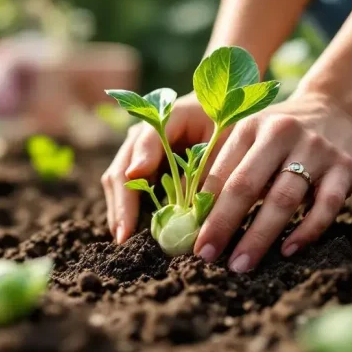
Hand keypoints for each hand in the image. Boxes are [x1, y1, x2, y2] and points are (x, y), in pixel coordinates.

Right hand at [101, 93, 217, 243]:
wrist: (231, 122)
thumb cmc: (233, 133)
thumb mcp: (227, 146)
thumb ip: (206, 171)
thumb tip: (181, 210)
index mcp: (173, 114)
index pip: (151, 135)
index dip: (144, 154)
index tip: (137, 174)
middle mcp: (147, 130)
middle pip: (124, 163)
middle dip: (123, 200)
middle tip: (124, 233)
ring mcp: (139, 148)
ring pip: (118, 178)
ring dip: (120, 208)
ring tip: (124, 238)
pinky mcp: (139, 165)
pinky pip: (126, 187)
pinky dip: (127, 209)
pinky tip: (130, 231)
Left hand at [102, 91, 351, 271]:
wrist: (335, 107)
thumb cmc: (278, 133)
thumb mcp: (248, 137)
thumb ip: (221, 167)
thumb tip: (186, 211)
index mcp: (250, 127)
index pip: (221, 172)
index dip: (203, 209)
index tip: (192, 240)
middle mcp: (281, 134)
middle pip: (247, 185)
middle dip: (224, 224)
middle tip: (207, 256)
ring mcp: (316, 150)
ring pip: (284, 198)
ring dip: (260, 235)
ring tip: (241, 264)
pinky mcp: (346, 167)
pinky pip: (326, 206)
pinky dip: (307, 230)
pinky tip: (288, 250)